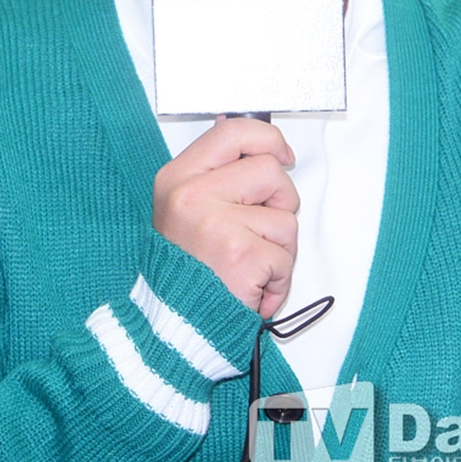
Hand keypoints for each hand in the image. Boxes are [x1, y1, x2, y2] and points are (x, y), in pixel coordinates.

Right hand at [153, 116, 298, 318]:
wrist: (174, 330)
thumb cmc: (185, 272)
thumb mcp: (183, 208)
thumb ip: (215, 171)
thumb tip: (243, 132)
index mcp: (177, 178)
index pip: (232, 132)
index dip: (267, 138)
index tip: (282, 155)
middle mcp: (191, 196)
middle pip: (269, 170)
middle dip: (280, 201)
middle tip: (258, 230)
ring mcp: (216, 225)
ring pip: (285, 215)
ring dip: (280, 246)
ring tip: (250, 264)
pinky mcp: (242, 256)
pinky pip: (286, 255)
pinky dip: (279, 278)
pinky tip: (253, 286)